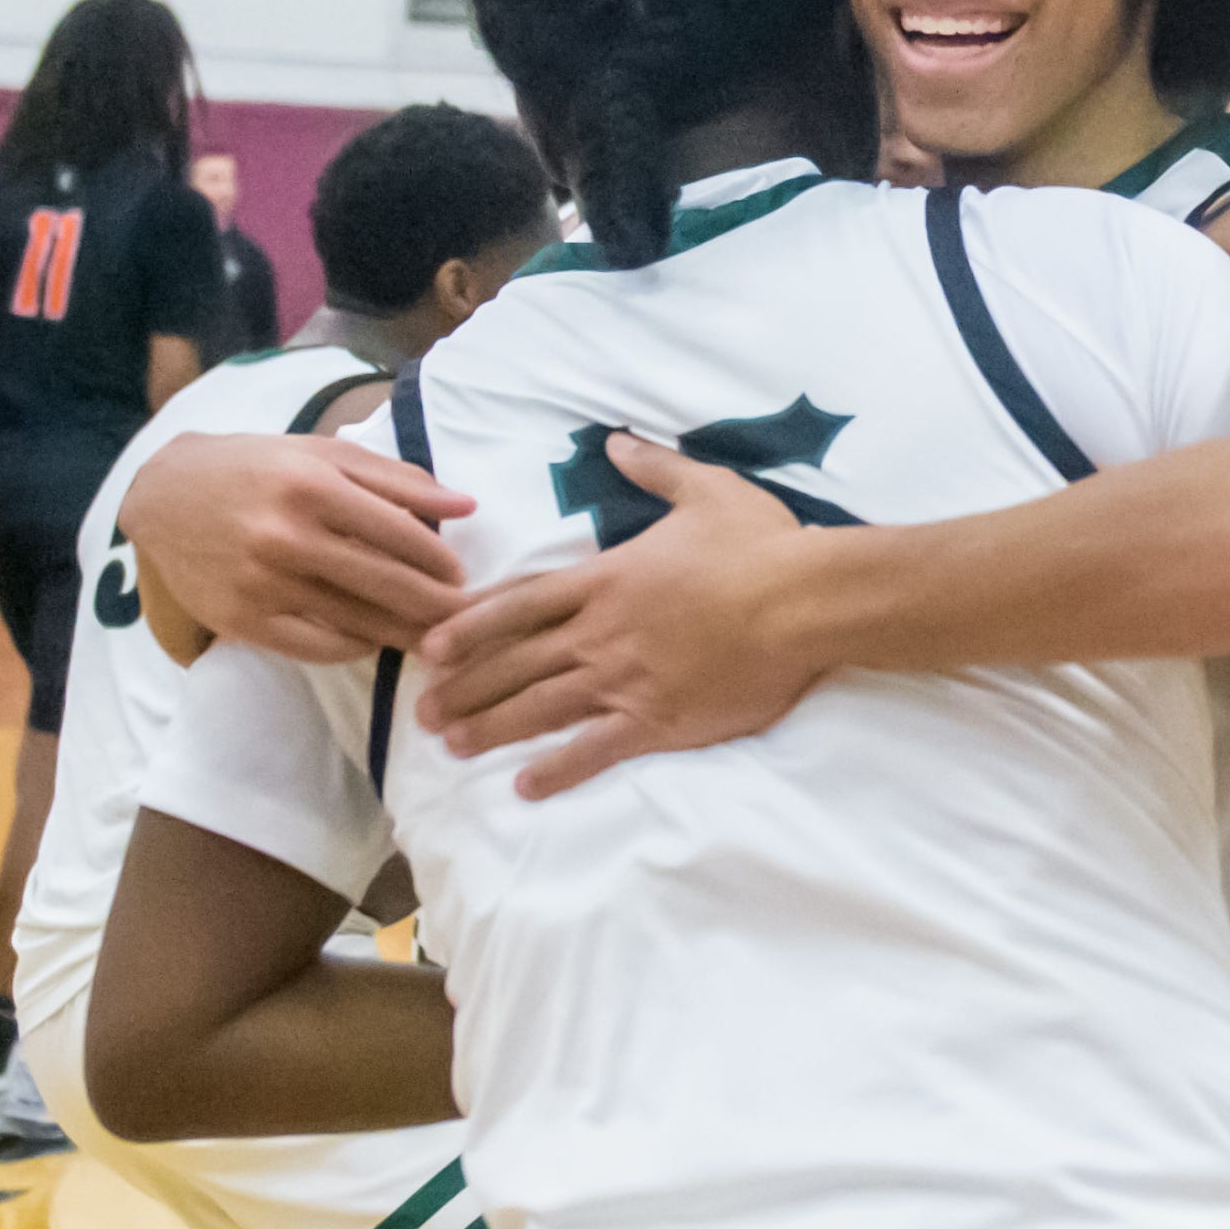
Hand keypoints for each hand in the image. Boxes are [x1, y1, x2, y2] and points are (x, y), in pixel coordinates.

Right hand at [117, 434, 470, 661]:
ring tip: (435, 638)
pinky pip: (317, 647)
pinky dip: (354, 647)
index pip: (401, 534)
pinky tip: (373, 638)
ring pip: (357, 621)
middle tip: (466, 619)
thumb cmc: (255, 468)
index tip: (462, 576)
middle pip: (387, 584)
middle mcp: (285, 536)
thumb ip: (397, 478)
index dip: (440, 561)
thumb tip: (467, 505)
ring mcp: (261, 583)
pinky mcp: (241, 620)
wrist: (163, 496)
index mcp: (310, 486)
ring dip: (404, 634)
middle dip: (437, 607)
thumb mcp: (322, 454)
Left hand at [417, 435, 827, 798]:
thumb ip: (654, 468)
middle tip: (423, 710)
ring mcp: (626, 680)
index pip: (521, 603)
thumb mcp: (706, 490)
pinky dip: (557, 769)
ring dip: (491, 728)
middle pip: (516, 662)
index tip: (433, 645)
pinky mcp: (658, 720)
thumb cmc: (761, 544)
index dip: (472, 624)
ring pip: (540, 708)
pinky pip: (595, 750)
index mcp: (608, 579)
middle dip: (465, 687)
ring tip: (451, 746)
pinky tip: (526, 786)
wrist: (806, 602)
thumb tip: (617, 442)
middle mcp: (602, 632)